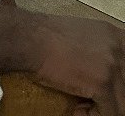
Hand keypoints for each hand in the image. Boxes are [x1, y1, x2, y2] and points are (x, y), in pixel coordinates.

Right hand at [0, 2, 124, 114]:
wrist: (28, 38)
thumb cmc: (46, 37)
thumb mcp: (84, 37)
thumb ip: (102, 52)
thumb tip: (110, 77)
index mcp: (117, 36)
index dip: (120, 86)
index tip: (111, 96)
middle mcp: (120, 47)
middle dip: (113, 100)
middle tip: (91, 102)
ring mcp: (114, 65)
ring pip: (122, 104)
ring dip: (101, 110)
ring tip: (81, 107)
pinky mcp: (103, 82)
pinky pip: (109, 113)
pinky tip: (75, 110)